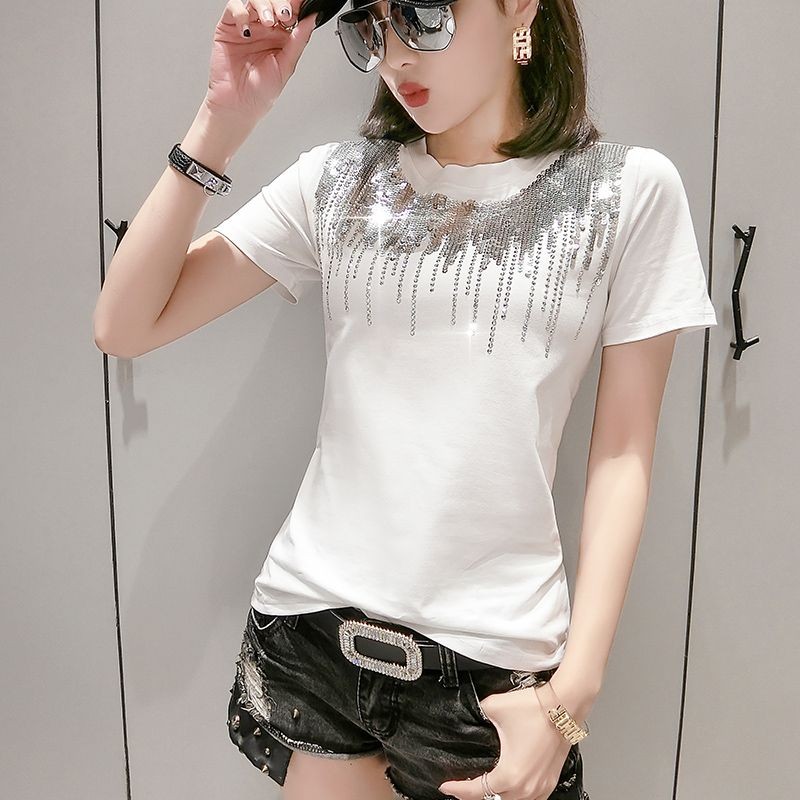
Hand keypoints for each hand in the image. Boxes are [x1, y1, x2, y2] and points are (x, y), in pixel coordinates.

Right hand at [205, 0, 317, 122]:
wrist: (238, 106)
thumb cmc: (260, 93)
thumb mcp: (287, 66)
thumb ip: (299, 40)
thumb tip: (312, 19)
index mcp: (281, 37)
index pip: (290, 12)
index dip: (295, 6)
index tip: (301, 6)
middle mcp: (264, 29)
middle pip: (273, 1)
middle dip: (280, 3)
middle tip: (285, 15)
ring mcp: (247, 26)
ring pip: (254, 0)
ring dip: (263, 6)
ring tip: (268, 22)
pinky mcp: (228, 28)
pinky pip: (233, 8)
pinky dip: (241, 13)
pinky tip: (246, 30)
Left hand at [438, 681, 583, 799]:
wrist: (563, 705)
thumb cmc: (535, 709)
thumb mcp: (493, 708)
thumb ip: (477, 714)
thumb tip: (472, 715)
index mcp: (509, 775)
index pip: (476, 792)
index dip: (457, 790)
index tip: (447, 786)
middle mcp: (526, 787)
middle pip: (495, 799)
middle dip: (477, 794)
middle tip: (463, 786)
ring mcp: (541, 786)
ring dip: (499, 794)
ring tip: (485, 785)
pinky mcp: (551, 781)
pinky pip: (531, 797)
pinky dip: (517, 794)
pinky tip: (511, 784)